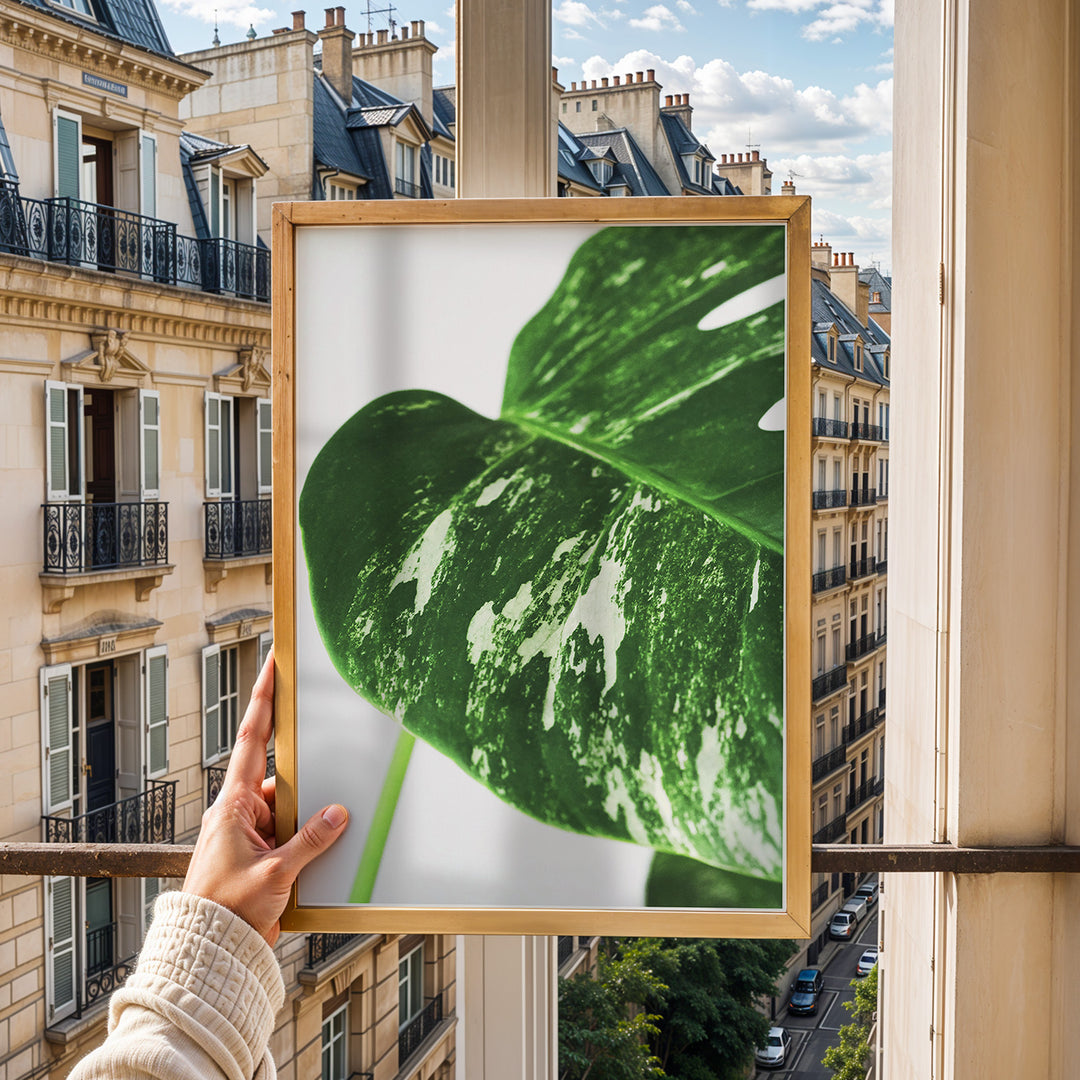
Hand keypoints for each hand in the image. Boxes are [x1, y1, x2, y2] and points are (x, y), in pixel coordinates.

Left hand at [183, 648, 347, 944]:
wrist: (208, 951)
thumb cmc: (226, 910)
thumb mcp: (275, 872)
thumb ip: (309, 840)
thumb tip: (338, 812)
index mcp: (233, 804)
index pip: (253, 739)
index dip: (264, 699)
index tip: (274, 664)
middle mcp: (238, 812)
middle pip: (280, 775)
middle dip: (307, 773)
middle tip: (329, 751)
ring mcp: (248, 833)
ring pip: (289, 807)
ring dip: (308, 817)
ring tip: (324, 830)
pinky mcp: (258, 854)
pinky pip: (290, 833)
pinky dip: (307, 838)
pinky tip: (323, 851)